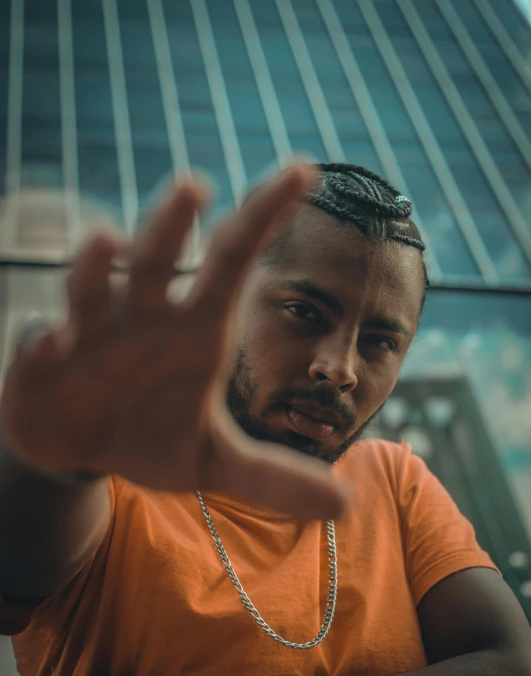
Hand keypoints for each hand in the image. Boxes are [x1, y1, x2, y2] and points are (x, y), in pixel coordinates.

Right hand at [0, 164, 346, 518]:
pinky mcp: (41, 362)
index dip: (266, 215)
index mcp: (195, 329)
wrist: (83, 451)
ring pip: (93, 286)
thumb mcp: (215, 462)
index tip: (306, 170)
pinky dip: (45, 340)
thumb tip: (346, 505)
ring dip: (98, 264)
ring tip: (110, 241)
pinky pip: (41, 342)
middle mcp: (145, 317)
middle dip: (171, 224)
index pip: (234, 260)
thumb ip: (274, 477)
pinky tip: (53, 343)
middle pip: (158, 259)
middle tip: (195, 188)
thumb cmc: (150, 436)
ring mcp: (90, 334)